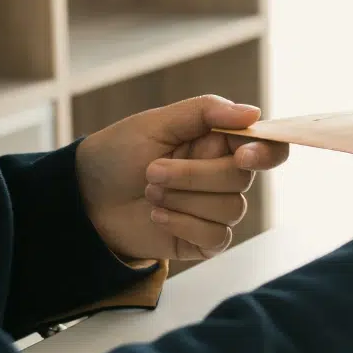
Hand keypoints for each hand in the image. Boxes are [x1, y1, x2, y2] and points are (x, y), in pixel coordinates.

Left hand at [75, 96, 289, 261]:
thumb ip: (206, 112)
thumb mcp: (156, 123)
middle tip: (151, 171)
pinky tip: (157, 216)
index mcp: (221, 144)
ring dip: (182, 200)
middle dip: (193, 176)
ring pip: (230, 208)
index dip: (265, 153)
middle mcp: (226, 176)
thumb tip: (253, 114)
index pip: (268, 148)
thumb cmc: (118, 154)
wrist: (83, 198)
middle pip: (241, 179)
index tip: (241, 154)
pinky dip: (183, 224)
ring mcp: (217, 210)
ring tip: (149, 193)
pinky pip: (216, 236)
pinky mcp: (205, 240)